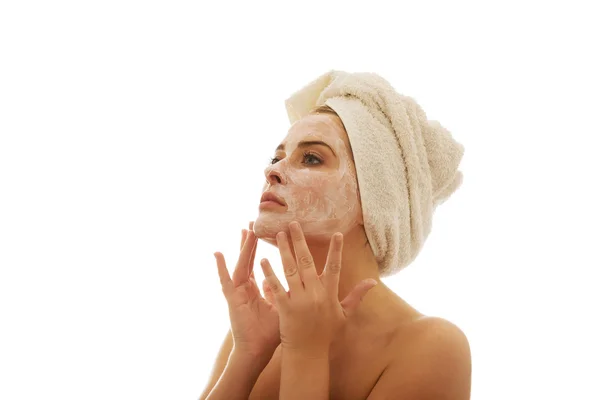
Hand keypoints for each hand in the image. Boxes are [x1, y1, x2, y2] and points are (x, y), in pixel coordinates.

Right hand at [214, 222, 279, 358]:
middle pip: (248, 259)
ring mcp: (238, 292)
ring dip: (243, 248)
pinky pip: (226, 281)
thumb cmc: (270, 333)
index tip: (262, 232)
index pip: (258, 263)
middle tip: (252, 223)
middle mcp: (246, 288)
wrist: (258, 351)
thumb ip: (281, 291)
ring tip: (244, 230)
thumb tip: (287, 277)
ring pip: (241, 265)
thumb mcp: (280, 307)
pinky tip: (218, 253)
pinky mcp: (232, 299)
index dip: (258, 248)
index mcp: (256, 289)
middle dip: (250, 242)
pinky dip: (221, 268)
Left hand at [259, 221, 376, 356]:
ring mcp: (299, 300)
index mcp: (330, 294)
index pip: (335, 267)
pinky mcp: (285, 308)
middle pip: (307, 262)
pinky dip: (270, 273)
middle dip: (300, 241)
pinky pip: (276, 287)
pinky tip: (263, 260)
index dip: (336, 250)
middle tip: (293, 223)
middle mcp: (315, 294)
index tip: (336, 233)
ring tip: (278, 235)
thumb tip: (373, 282)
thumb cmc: (327, 334)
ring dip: (284, 251)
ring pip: (290, 270)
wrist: (308, 354)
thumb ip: (357, 296)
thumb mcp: (345, 315)